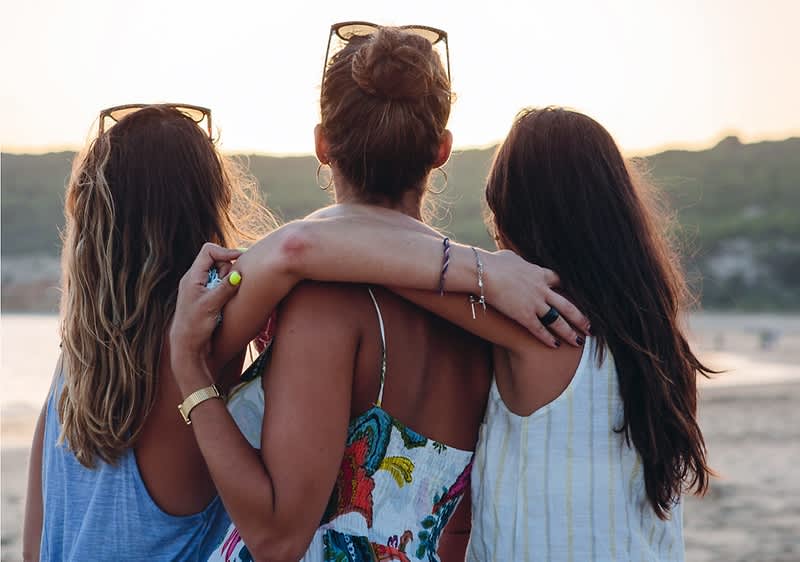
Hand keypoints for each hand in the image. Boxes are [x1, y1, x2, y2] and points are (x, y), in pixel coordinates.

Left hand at [169, 243, 242, 376]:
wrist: (187, 346)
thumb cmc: (195, 326)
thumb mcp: (211, 305)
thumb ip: (225, 288)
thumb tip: (239, 274)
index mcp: (192, 277)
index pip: (209, 251)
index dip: (226, 252)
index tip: (242, 258)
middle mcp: (194, 279)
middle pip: (216, 261)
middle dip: (228, 269)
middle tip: (231, 286)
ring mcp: (199, 288)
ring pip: (219, 273)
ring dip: (228, 281)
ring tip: (227, 298)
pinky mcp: (205, 297)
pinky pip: (219, 285)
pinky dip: (226, 289)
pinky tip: (226, 302)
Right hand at [484, 250, 590, 347]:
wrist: (483, 272)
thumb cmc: (493, 263)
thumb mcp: (510, 257)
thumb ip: (518, 261)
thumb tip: (516, 260)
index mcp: (539, 273)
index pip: (561, 282)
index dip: (571, 290)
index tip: (579, 297)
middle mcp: (542, 289)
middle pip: (567, 305)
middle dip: (580, 317)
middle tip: (590, 327)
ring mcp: (534, 303)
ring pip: (558, 320)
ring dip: (569, 332)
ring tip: (579, 341)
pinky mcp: (523, 315)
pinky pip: (539, 329)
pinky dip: (548, 338)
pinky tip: (555, 346)